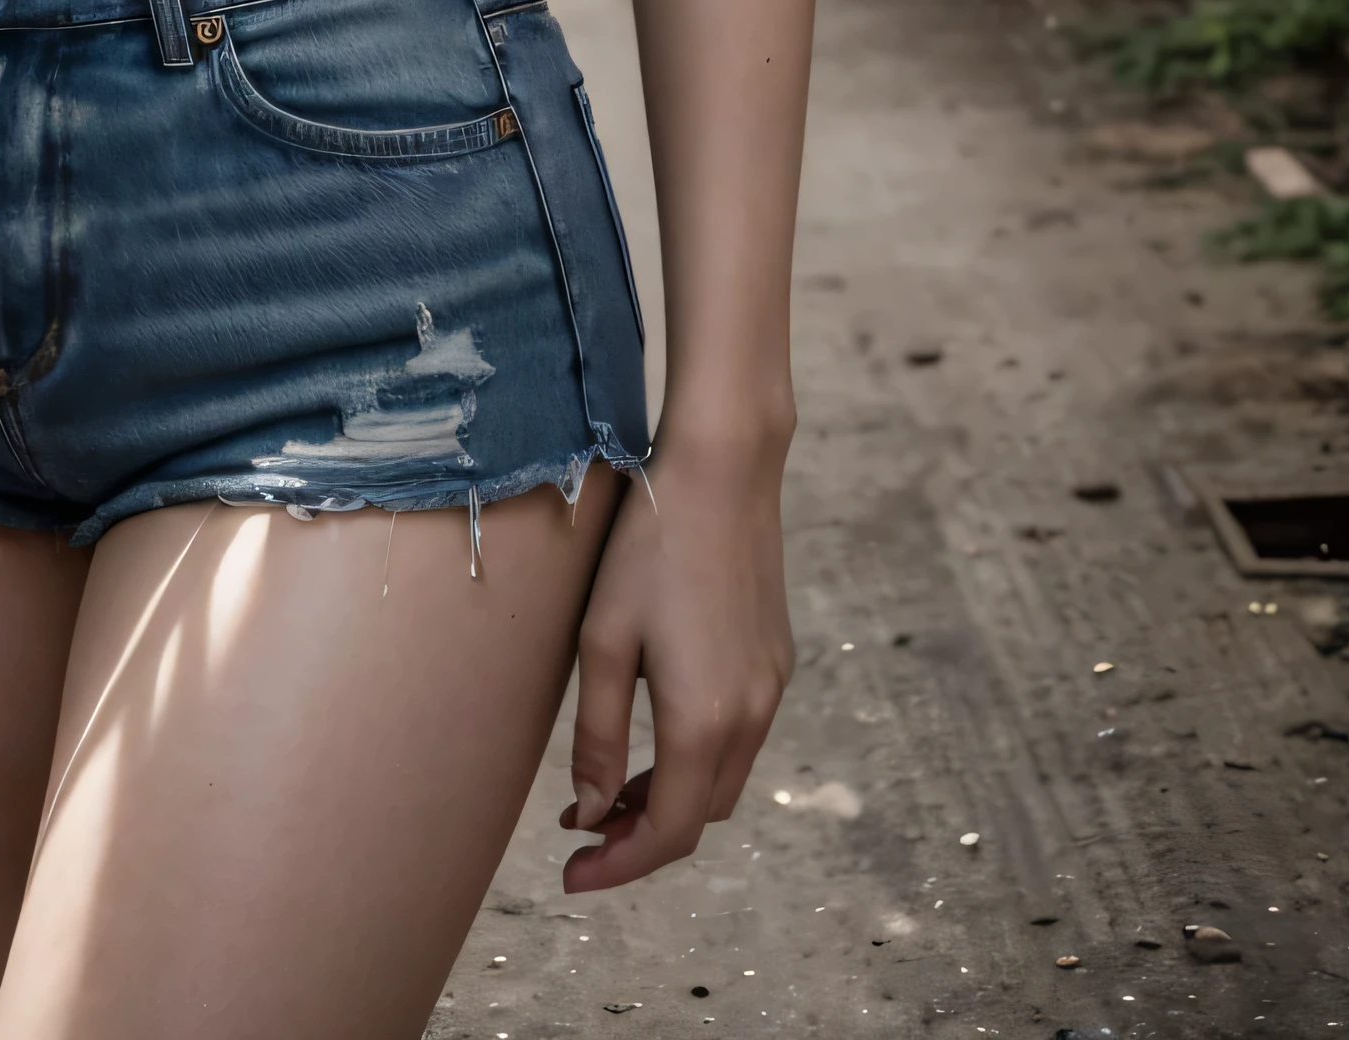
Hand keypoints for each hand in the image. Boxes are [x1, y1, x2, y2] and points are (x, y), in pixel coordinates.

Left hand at [560, 438, 793, 888]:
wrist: (722, 471)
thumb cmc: (648, 547)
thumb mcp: (604, 642)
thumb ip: (598, 738)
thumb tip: (592, 812)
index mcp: (705, 721)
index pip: (669, 833)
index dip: (619, 865)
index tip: (572, 875)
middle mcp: (751, 716)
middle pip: (701, 815)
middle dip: (642, 835)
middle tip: (582, 826)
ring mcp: (771, 687)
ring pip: (724, 779)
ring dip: (673, 797)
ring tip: (612, 786)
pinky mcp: (776, 659)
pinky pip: (740, 736)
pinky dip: (698, 757)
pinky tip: (659, 731)